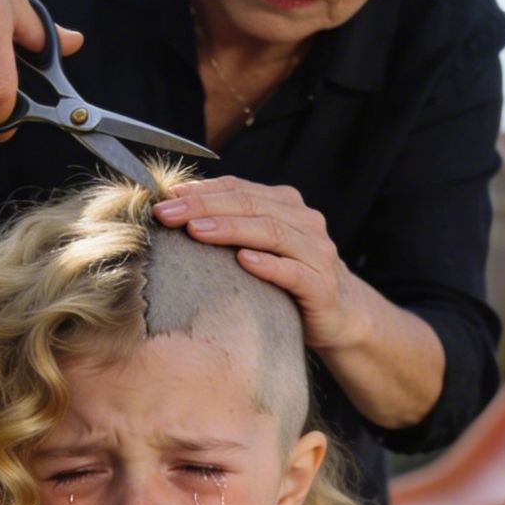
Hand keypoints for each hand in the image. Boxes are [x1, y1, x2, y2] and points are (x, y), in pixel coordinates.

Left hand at [153, 176, 368, 361]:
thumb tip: (176, 214)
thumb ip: (231, 228)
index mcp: (284, 204)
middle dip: (204, 206)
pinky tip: (243, 260)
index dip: (200, 191)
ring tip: (196, 230)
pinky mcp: (322, 285)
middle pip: (249, 205)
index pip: (237, 189)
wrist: (340, 314)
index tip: (163, 198)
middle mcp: (303, 221)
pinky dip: (268, 264)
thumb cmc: (288, 281)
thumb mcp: (259, 248)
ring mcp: (316, 251)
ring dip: (231, 229)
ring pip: (271, 232)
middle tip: (168, 213)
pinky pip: (293, 271)